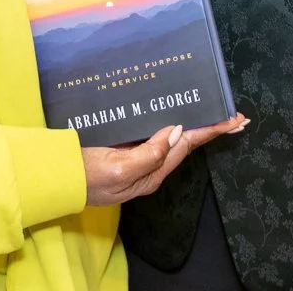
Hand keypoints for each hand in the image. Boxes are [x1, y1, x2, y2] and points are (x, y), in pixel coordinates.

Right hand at [82, 113, 246, 206]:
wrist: (58, 180)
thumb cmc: (85, 175)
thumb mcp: (118, 168)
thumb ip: (149, 153)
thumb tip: (178, 131)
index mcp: (152, 171)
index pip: (188, 145)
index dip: (211, 131)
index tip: (234, 120)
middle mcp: (150, 165)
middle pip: (186, 142)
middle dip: (211, 129)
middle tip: (233, 116)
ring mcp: (138, 157)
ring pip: (173, 137)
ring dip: (194, 125)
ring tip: (212, 113)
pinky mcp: (126, 149)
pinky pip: (155, 133)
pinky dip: (171, 122)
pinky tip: (173, 113)